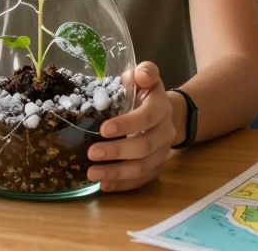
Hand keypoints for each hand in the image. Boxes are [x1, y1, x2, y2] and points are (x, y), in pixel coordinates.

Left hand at [88, 61, 176, 191]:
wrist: (165, 113)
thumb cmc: (145, 93)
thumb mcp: (146, 76)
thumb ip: (145, 71)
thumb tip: (140, 74)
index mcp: (161, 108)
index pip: (146, 118)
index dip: (126, 125)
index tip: (103, 129)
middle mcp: (165, 132)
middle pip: (144, 147)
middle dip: (117, 152)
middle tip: (92, 154)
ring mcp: (163, 152)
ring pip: (143, 168)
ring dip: (117, 173)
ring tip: (93, 174)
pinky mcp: (157, 167)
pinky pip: (142, 180)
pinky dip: (123, 185)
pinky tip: (104, 186)